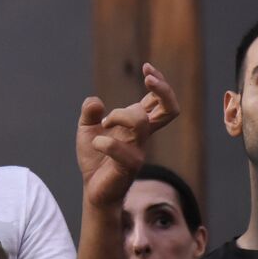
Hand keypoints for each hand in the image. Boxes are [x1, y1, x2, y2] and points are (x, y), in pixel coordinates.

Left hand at [78, 62, 178, 209]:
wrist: (92, 189)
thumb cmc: (95, 159)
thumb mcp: (87, 129)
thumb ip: (90, 112)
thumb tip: (95, 101)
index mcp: (138, 126)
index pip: (161, 102)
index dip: (160, 84)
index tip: (148, 69)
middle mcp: (143, 137)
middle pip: (169, 110)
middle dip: (162, 90)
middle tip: (147, 77)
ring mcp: (139, 151)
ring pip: (141, 122)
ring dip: (119, 115)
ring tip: (104, 123)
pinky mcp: (129, 167)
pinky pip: (121, 149)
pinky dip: (103, 142)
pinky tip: (95, 143)